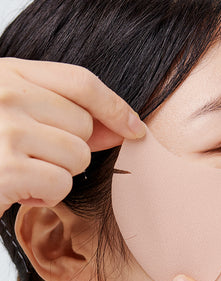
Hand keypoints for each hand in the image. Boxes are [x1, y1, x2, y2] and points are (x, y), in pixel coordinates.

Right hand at [0, 57, 145, 215]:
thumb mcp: (17, 114)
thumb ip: (65, 115)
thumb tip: (122, 129)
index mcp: (9, 73)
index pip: (81, 83)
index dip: (116, 106)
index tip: (135, 128)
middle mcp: (8, 96)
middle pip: (85, 127)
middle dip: (71, 149)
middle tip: (35, 155)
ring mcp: (6, 131)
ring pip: (78, 157)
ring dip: (58, 173)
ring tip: (24, 171)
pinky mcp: (5, 170)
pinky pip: (61, 184)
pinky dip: (45, 195)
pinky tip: (19, 190)